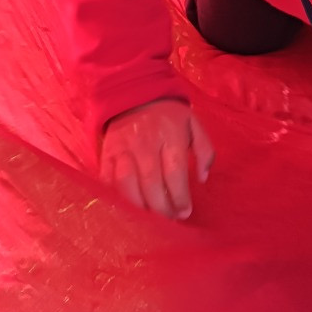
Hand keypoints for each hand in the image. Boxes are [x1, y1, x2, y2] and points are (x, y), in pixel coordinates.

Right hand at [101, 99, 214, 219]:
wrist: (135, 92)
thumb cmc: (169, 114)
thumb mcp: (194, 124)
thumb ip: (205, 150)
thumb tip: (204, 178)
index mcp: (170, 135)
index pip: (175, 173)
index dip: (180, 197)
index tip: (185, 212)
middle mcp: (145, 143)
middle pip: (151, 183)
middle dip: (162, 208)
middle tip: (170, 219)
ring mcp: (123, 148)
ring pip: (127, 185)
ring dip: (139, 207)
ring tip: (150, 218)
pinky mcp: (107, 153)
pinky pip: (108, 180)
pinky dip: (117, 198)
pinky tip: (128, 208)